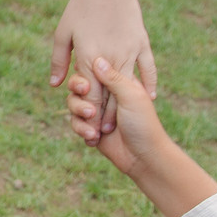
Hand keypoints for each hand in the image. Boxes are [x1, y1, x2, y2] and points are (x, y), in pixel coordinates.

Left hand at [49, 0, 153, 140]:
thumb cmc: (80, 7)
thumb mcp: (63, 34)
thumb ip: (59, 61)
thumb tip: (54, 85)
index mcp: (89, 57)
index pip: (90, 94)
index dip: (89, 115)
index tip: (87, 131)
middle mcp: (111, 57)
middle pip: (109, 95)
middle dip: (105, 118)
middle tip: (103, 137)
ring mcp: (129, 51)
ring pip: (128, 86)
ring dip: (125, 107)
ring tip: (122, 126)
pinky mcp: (142, 43)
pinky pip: (149, 67)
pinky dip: (150, 81)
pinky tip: (151, 96)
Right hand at [70, 56, 216, 216]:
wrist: (143, 156)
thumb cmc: (143, 123)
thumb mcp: (131, 96)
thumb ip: (113, 78)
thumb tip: (97, 59)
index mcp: (118, 82)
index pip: (93, 71)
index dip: (84, 76)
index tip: (86, 86)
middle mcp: (105, 95)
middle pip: (78, 86)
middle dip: (78, 96)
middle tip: (87, 107)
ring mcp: (96, 111)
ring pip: (73, 104)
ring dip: (79, 114)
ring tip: (93, 126)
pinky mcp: (90, 128)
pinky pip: (75, 123)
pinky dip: (81, 129)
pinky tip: (93, 137)